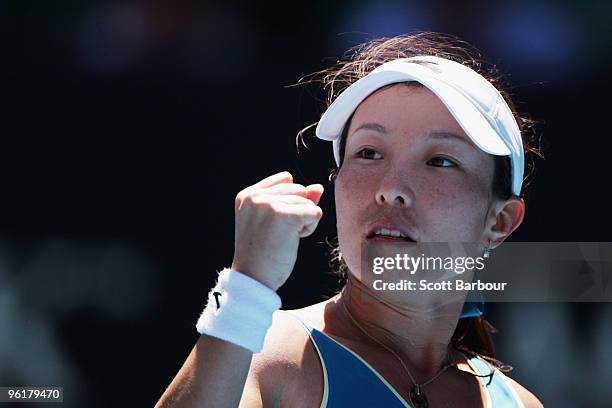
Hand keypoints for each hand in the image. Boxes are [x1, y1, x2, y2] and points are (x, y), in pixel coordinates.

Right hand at [231, 171, 323, 290]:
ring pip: (308, 202)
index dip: (289, 202)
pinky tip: (292, 240)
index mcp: (247, 194)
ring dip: (303, 222)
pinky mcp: (284, 216)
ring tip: (282, 238)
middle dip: (297, 211)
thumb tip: (318, 188)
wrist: (254, 278)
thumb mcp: (275, 220)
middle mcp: (256, 196)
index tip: (273, 224)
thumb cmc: (263, 253)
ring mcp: (269, 204)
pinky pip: (315, 213)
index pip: (286, 179)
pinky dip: (309, 228)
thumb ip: (294, 199)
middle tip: (277, 234)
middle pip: (299, 189)